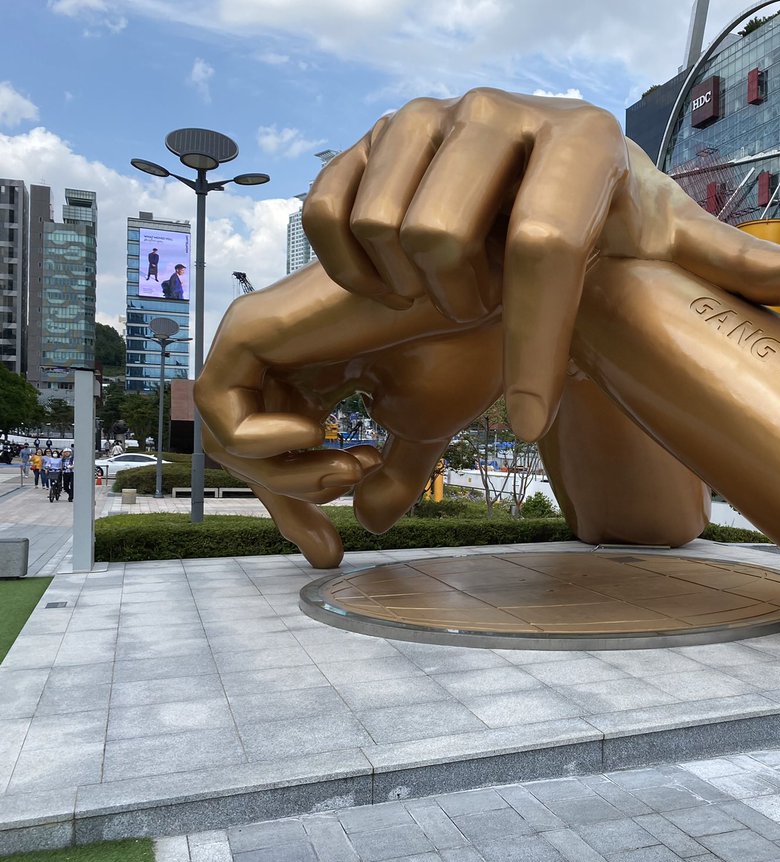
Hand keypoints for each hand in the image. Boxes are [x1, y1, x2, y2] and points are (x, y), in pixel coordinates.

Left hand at [196, 263, 503, 565]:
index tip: (331, 553)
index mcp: (319, 379)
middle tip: (335, 535)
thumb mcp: (420, 431)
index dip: (298, 508)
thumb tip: (369, 524)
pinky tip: (313, 430)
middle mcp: (283, 361)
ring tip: (348, 467)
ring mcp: (263, 344)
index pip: (283, 455)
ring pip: (230, 445)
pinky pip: (215, 409)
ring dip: (288, 476)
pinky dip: (258, 439)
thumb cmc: (459, 351)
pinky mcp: (247, 330)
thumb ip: (391, 477)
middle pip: (251, 457)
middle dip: (289, 504)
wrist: (477, 305)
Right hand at [303, 88, 779, 440]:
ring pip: (384, 228)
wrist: (546, 189)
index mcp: (583, 136)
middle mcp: (497, 110)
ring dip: (416, 292)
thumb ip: (754, 264)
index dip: (535, 346)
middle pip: (446, 238)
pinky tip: (399, 286)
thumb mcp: (683, 249)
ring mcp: (423, 115)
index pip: (546, 249)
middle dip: (470, 311)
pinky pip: (328, 214)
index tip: (530, 422)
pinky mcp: (366, 135)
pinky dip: (353, 270)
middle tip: (498, 320)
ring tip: (459, 297)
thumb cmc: (619, 229)